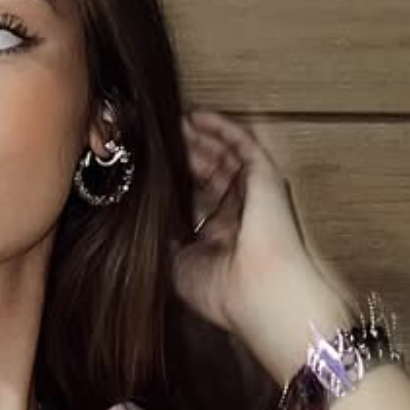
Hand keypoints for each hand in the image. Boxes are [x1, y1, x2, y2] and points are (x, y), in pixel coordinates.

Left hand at [171, 107, 348, 358]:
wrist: (259, 293)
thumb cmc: (224, 293)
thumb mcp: (178, 268)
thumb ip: (165, 241)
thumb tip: (146, 218)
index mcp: (219, 237)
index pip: (197, 199)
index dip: (177, 180)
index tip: (153, 167)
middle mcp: (237, 214)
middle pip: (209, 173)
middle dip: (185, 153)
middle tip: (159, 136)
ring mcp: (252, 194)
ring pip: (224, 155)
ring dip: (200, 136)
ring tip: (173, 120)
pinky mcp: (263, 177)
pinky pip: (242, 143)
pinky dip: (221, 127)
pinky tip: (198, 116)